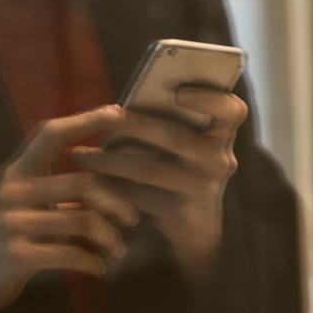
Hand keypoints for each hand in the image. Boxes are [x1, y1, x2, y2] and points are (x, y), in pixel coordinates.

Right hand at [0, 104, 141, 312]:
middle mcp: (13, 191)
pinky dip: (92, 262)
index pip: (51, 134)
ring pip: (83, 221)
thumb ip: (60, 182)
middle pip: (82, 183)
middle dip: (117, 202)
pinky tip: (99, 267)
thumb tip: (117, 168)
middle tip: (134, 219)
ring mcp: (12, 223)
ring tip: (119, 249)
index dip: (85, 120)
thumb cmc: (14, 232)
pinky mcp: (17, 255)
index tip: (119, 112)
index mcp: (18, 171)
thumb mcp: (29, 200)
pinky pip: (71, 254)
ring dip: (109, 238)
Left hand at [69, 86, 247, 282]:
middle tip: (106, 117)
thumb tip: (123, 105)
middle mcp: (220, 159)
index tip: (177, 91)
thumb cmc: (182, 165)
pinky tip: (89, 181)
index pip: (232, 110)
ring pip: (150, 169)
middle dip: (137, 125)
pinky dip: (111, 187)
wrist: (195, 221)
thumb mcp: (189, 140)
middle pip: (177, 137)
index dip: (208, 98)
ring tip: (79, 154)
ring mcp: (203, 186)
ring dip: (110, 160)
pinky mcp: (181, 211)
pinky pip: (139, 197)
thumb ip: (172, 120)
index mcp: (223, 133)